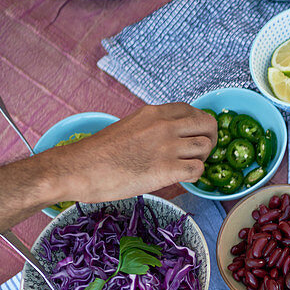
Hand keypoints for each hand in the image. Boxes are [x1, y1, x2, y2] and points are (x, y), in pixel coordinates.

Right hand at [45, 102, 218, 203]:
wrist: (80, 169)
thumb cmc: (98, 153)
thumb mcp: (129, 127)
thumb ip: (152, 128)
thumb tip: (170, 138)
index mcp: (154, 112)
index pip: (192, 111)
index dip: (199, 125)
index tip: (194, 136)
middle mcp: (164, 125)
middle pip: (208, 126)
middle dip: (209, 140)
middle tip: (199, 153)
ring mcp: (167, 147)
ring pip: (205, 148)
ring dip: (201, 159)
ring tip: (186, 167)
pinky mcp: (166, 170)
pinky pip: (198, 170)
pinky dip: (194, 176)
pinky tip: (181, 178)